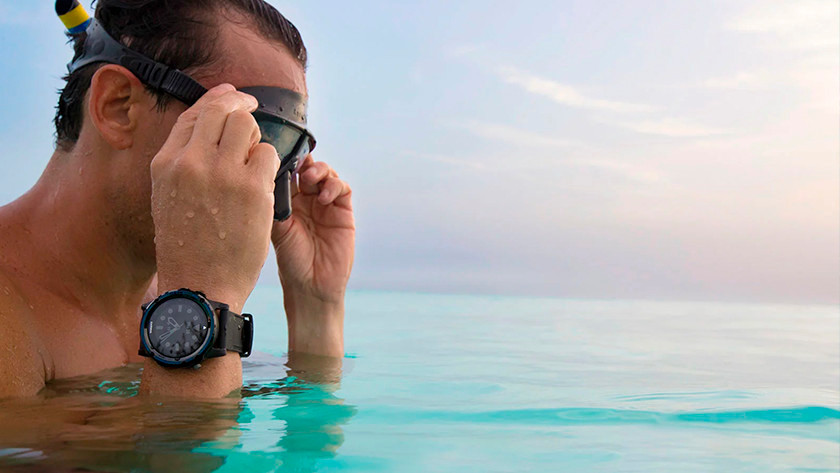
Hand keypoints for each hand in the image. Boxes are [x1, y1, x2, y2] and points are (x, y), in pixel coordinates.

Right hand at [150, 84, 279, 311]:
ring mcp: (223, 173)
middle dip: (242, 110)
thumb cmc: (188, 247)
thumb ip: (185, 161)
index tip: (233, 96)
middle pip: (223, 111)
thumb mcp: (169, 198)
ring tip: (254, 163)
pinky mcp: (253, 188)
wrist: (202, 286)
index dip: (218, 100)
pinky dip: (269, 165)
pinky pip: (269, 155)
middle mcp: (190, 162)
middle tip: (253, 114)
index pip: (195, 114)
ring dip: (256, 140)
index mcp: (166, 164)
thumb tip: (211, 123)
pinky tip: (263, 184)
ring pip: (249, 127)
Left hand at [271, 156, 354, 356]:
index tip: (280, 153)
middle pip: (307, 166)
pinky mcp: (343, 211)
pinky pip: (342, 189)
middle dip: (304, 160)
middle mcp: (306, 199)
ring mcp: (326, 204)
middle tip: (298, 163)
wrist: (312, 285)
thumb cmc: (290, 261)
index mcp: (286, 201)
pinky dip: (334, 186)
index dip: (285, 159)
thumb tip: (271, 171)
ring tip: (312, 179)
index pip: (287, 171)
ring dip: (319, 170)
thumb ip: (276, 200)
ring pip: (326, 173)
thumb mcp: (276, 227)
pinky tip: (324, 198)